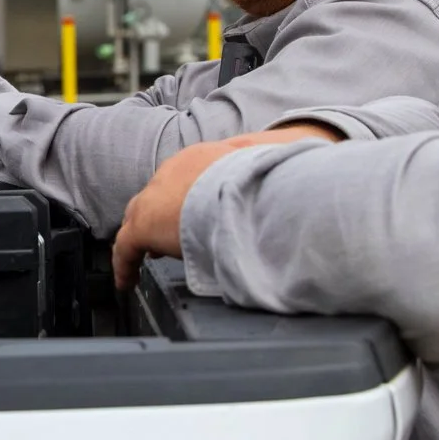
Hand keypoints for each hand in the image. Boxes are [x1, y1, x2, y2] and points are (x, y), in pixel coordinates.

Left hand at [111, 126, 343, 288]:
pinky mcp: (143, 224)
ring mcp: (154, 197)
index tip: (191, 215)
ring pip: (140, 219)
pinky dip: (125, 265)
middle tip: (165, 239)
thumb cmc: (268, 183)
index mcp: (203, 158)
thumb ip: (275, 179)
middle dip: (160, 215)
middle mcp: (174, 171)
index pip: (185, 179)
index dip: (185, 200)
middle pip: (157, 196)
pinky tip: (126, 282)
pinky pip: (126, 249)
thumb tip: (313, 170)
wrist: (248, 192)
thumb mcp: (272, 173)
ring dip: (143, 237)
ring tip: (148, 259)